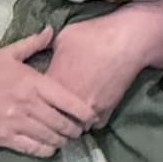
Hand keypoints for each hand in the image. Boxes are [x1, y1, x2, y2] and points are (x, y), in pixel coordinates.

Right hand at [0, 28, 96, 156]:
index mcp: (31, 83)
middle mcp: (27, 105)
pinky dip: (47, 149)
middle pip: (63, 123)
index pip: (68, 101)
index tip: (92, 115)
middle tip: (81, 128)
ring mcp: (16, 124)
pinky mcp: (6, 138)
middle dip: (76, 129)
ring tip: (67, 137)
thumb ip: (33, 43)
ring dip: (63, 140)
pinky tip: (50, 145)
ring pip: (52, 138)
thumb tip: (52, 31)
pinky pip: (35, 149)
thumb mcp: (7, 54)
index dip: (85, 112)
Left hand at [46, 0, 162, 123]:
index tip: (36, 97)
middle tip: (50, 112)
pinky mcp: (107, 111)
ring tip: (69, 115)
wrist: (127, 41)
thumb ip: (48, 51)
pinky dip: (90, 121)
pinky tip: (88, 112)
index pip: (36, 103)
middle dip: (51, 117)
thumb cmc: (93, 35)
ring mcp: (89, 109)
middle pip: (53, 120)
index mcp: (55, 82)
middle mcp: (70, 101)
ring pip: (74, 126)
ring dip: (71, 122)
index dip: (35, 101)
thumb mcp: (64, 37)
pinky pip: (94, 125)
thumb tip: (41, 53)